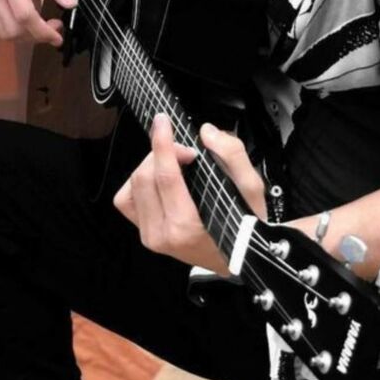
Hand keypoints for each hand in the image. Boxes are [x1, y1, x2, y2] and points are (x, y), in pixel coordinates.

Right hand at [0, 0, 75, 44]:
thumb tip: (70, 4)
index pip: (24, 17)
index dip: (43, 32)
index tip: (59, 36)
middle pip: (11, 30)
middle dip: (35, 36)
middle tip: (55, 27)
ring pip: (0, 30)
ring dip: (23, 35)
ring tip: (43, 24)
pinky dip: (12, 27)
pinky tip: (28, 18)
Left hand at [113, 113, 267, 271]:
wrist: (243, 258)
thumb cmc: (247, 226)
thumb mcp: (252, 188)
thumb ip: (232, 155)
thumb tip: (206, 132)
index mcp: (187, 226)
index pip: (165, 176)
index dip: (162, 144)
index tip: (163, 122)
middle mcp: (162, 234)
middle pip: (144, 177)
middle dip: (161, 153)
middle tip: (186, 150)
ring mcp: (150, 237)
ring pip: (131, 187)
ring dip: (149, 166)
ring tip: (171, 163)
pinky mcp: (145, 234)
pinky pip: (127, 200)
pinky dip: (139, 183)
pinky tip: (159, 179)